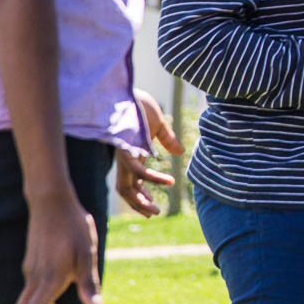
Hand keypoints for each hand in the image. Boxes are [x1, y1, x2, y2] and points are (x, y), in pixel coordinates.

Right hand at [13, 190, 99, 303]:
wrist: (52, 203)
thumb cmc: (75, 226)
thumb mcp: (88, 252)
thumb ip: (89, 281)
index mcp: (50, 278)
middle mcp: (35, 277)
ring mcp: (31, 270)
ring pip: (26, 301)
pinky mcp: (31, 263)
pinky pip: (31, 289)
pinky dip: (41, 301)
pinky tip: (60, 296)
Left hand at [114, 90, 184, 216]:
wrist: (128, 90)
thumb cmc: (140, 105)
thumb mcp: (158, 126)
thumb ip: (167, 140)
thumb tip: (179, 151)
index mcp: (129, 155)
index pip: (131, 182)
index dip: (140, 196)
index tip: (154, 208)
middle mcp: (124, 159)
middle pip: (125, 190)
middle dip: (139, 204)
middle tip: (155, 213)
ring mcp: (124, 155)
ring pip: (127, 187)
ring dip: (141, 201)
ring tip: (157, 210)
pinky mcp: (127, 149)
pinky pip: (140, 171)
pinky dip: (153, 179)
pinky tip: (169, 182)